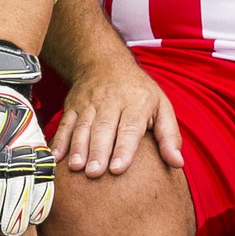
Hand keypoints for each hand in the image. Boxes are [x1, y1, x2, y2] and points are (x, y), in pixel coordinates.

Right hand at [52, 54, 179, 178]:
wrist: (105, 62)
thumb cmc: (138, 91)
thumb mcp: (161, 106)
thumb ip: (169, 136)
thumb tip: (177, 163)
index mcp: (136, 102)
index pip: (130, 127)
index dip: (124, 148)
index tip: (118, 169)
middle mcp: (111, 101)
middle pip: (103, 128)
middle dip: (98, 151)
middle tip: (94, 173)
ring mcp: (89, 103)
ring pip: (83, 126)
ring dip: (78, 147)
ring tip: (77, 167)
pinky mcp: (73, 106)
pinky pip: (65, 123)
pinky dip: (59, 140)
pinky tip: (56, 156)